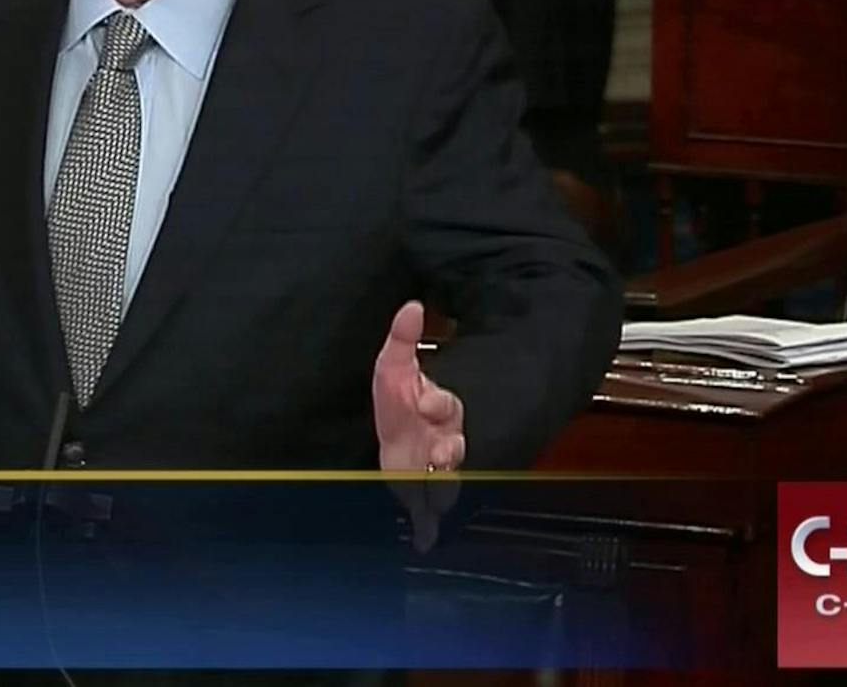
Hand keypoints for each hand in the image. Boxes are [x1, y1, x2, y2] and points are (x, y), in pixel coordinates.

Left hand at [374, 301, 464, 551]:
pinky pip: (430, 513)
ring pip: (447, 478)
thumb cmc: (397, 400)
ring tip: (433, 490)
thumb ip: (401, 337)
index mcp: (435, 408)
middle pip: (453, 445)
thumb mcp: (393, 366)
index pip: (444, 404)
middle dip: (449, 449)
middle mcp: (441, 439)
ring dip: (442, 485)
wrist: (400, 432)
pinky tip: (425, 541)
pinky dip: (428, 529)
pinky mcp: (422, 493)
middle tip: (443, 452)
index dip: (438, 402)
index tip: (427, 399)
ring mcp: (434, 469)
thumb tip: (411, 304)